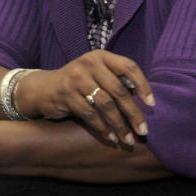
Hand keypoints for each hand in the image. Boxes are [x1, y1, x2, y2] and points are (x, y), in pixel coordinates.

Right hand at [17, 50, 154, 144]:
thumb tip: (144, 101)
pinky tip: (111, 137)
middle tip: (143, 131)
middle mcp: (88, 63)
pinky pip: (90, 114)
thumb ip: (116, 81)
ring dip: (119, 125)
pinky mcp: (66, 94)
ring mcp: (76, 78)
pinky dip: (103, 128)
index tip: (152, 105)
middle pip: (119, 90)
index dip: (143, 85)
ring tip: (127, 139)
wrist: (44, 88)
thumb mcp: (96, 74)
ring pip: (105, 105)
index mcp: (100, 56)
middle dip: (133, 113)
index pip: (128, 66)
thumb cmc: (79, 82)